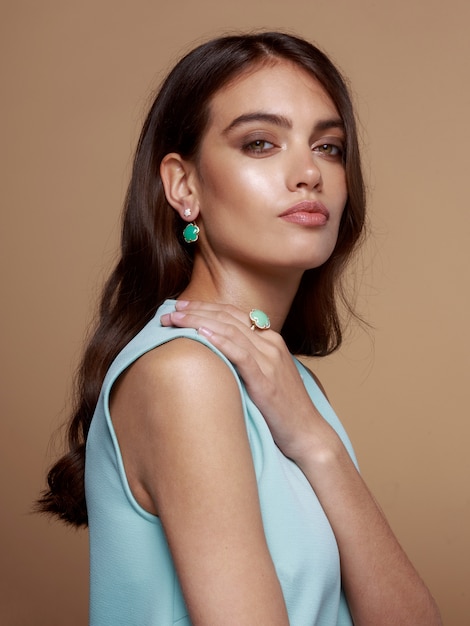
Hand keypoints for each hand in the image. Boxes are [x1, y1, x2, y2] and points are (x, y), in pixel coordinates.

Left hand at [160, 300, 325, 461]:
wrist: (307, 433)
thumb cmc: (281, 408)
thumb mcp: (264, 375)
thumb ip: (246, 360)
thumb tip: (214, 354)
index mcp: (270, 340)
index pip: (233, 314)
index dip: (206, 307)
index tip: (181, 307)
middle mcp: (270, 344)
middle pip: (228, 318)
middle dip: (196, 311)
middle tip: (170, 311)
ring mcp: (269, 360)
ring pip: (230, 330)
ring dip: (199, 321)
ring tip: (175, 320)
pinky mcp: (266, 380)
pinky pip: (240, 354)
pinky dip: (219, 341)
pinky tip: (200, 334)